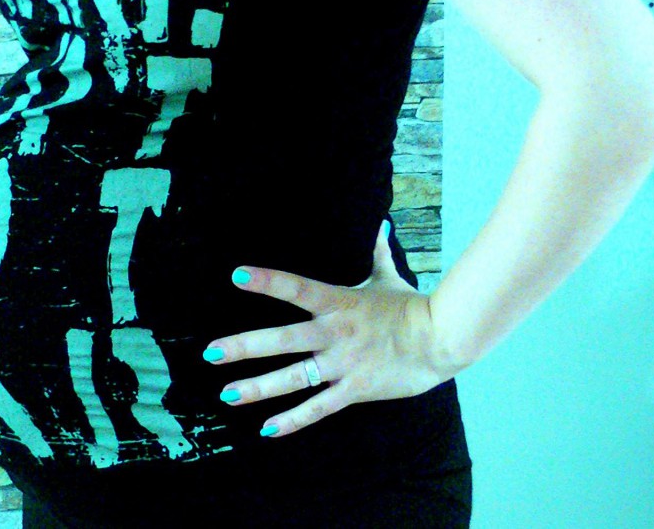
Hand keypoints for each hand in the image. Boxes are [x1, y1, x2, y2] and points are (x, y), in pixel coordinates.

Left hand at [203, 220, 472, 436]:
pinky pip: (319, 408)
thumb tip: (381, 223)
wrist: (443, 339)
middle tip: (210, 352)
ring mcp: (344, 364)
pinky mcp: (355, 389)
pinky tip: (266, 429)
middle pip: (283, 340)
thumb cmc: (412, 308)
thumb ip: (377, 253)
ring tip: (227, 394)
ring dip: (259, 387)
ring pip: (294, 378)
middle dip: (244, 347)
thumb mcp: (389, 277)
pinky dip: (293, 420)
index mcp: (340, 303)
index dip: (268, 282)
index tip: (236, 276)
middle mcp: (336, 334)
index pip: (297, 289)